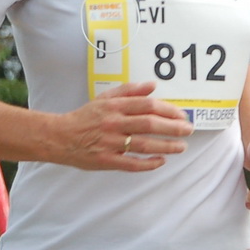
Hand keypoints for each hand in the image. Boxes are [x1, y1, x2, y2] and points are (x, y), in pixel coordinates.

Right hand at [53, 82, 192, 171]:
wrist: (60, 137)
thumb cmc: (85, 117)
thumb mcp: (104, 99)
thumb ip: (128, 91)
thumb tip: (152, 85)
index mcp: (114, 106)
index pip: (147, 105)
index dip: (168, 110)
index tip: (182, 115)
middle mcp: (113, 123)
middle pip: (149, 124)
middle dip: (173, 127)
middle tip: (188, 130)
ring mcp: (110, 143)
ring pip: (144, 144)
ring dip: (166, 146)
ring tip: (181, 147)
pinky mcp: (106, 160)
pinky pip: (131, 163)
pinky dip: (148, 163)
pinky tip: (161, 161)